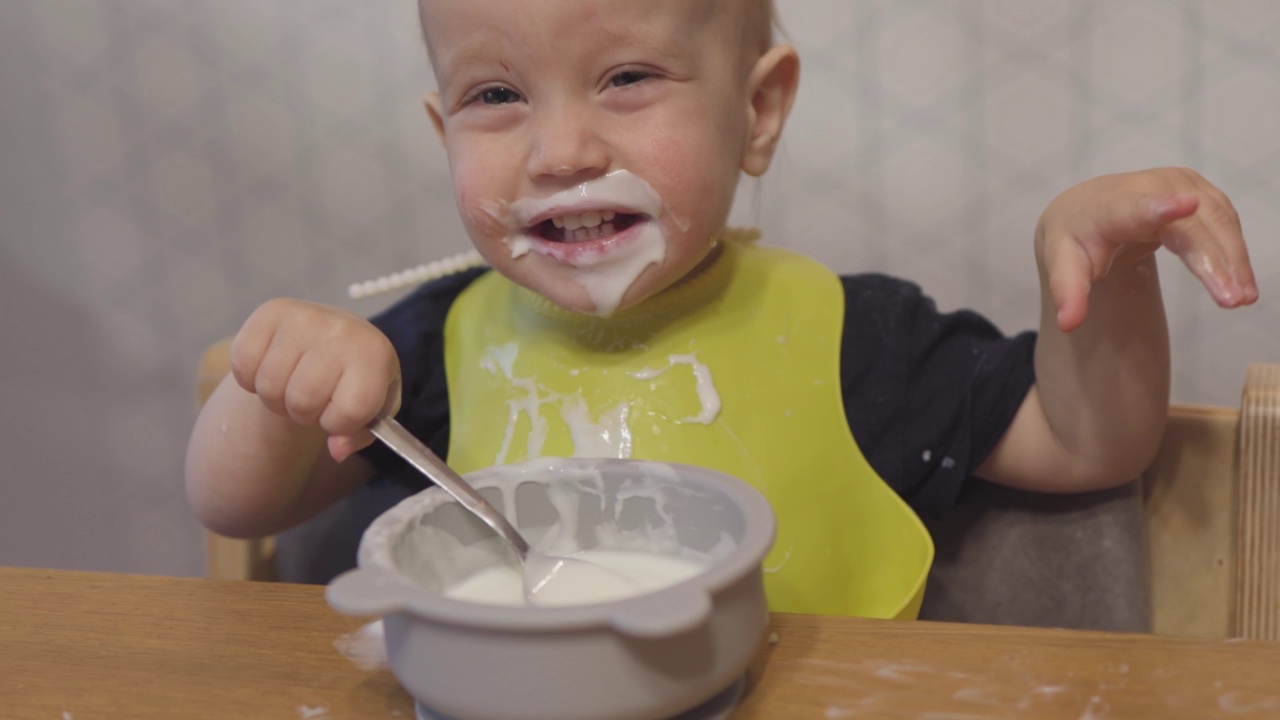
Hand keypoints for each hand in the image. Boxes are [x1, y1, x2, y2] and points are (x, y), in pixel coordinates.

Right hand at [230, 299, 400, 461]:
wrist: (339, 336)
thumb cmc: (356, 378)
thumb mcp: (372, 408)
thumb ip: (359, 434)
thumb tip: (337, 450)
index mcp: (375, 354)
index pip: (349, 412)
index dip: (339, 424)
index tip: (340, 410)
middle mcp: (341, 330)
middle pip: (303, 401)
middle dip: (304, 414)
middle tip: (313, 399)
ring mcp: (304, 317)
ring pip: (270, 387)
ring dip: (276, 399)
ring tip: (293, 385)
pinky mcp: (271, 312)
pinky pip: (243, 364)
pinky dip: (250, 379)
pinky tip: (271, 367)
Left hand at [1036, 167, 1257, 331]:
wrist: (1086, 210)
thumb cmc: (1075, 240)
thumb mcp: (1064, 266)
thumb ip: (1067, 293)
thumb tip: (1068, 324)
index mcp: (1112, 206)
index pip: (1136, 207)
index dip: (1162, 206)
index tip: (1187, 204)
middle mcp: (1149, 187)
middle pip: (1190, 225)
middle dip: (1214, 260)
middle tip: (1232, 299)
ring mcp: (1178, 184)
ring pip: (1216, 221)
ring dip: (1234, 259)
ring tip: (1243, 297)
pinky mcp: (1199, 189)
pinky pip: (1224, 221)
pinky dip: (1235, 252)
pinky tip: (1240, 281)